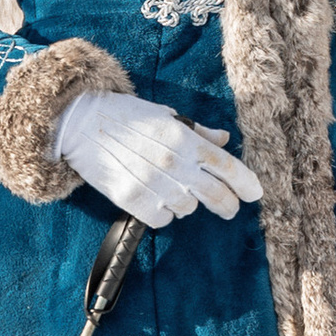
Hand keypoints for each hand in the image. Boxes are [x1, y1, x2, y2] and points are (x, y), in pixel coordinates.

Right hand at [51, 90, 263, 226]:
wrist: (80, 123)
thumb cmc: (125, 115)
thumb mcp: (166, 115)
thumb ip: (198, 132)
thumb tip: (224, 140)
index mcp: (183, 138)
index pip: (226, 166)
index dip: (246, 183)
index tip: (255, 193)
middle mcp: (172, 162)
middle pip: (216, 195)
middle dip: (228, 205)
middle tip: (229, 208)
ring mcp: (152, 183)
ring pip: (188, 209)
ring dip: (186, 203)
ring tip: (172, 189)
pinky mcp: (131, 200)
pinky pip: (162, 220)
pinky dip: (162, 214)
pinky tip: (154, 199)